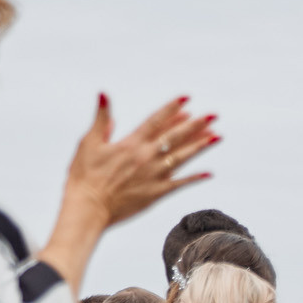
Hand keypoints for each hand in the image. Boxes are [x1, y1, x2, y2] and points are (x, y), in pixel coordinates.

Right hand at [37, 94, 222, 287]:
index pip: (156, 120)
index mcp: (130, 143)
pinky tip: (210, 173)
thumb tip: (104, 95)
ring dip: (201, 145)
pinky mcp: (157, 193)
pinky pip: (181, 184)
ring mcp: (154, 175)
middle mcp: (147, 157)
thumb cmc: (84, 176)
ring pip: (183, 157)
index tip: (187, 98)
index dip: (172, 108)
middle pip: (176, 136)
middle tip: (213, 115)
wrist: (88, 208)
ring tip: (217, 136)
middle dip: (196, 124)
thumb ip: (102, 119)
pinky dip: (195, 178)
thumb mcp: (89, 143)